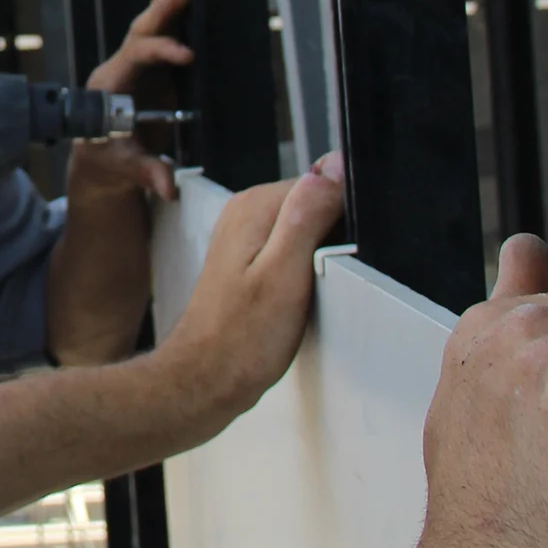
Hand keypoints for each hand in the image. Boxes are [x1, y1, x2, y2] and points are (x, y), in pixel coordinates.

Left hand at [72, 0, 194, 208]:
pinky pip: (153, 32)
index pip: (135, 59)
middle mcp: (119, 68)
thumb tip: (168, 186)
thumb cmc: (107, 161)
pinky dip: (161, 6)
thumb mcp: (125, 169)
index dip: (160, 53)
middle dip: (160, 9)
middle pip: (139, 32)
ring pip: (146, 26)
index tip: (186, 55)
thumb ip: (145, 172)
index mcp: (110, 86)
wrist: (98, 161)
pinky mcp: (146, 68)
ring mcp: (133, 66)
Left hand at [145, 157, 346, 447]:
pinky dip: (303, 272)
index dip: (342, 221)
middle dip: (331, 240)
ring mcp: (244, 237)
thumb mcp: (287, 273)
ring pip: (306, 230)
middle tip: (315, 282)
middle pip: (314, 205)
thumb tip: (334, 166)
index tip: (333, 257)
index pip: (323, 183)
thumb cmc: (242, 340)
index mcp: (255, 207)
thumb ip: (308, 214)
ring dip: (318, 258)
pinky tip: (296, 298)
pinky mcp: (248, 262)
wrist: (205, 380)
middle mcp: (245, 214)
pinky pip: (292, 251)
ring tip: (303, 293)